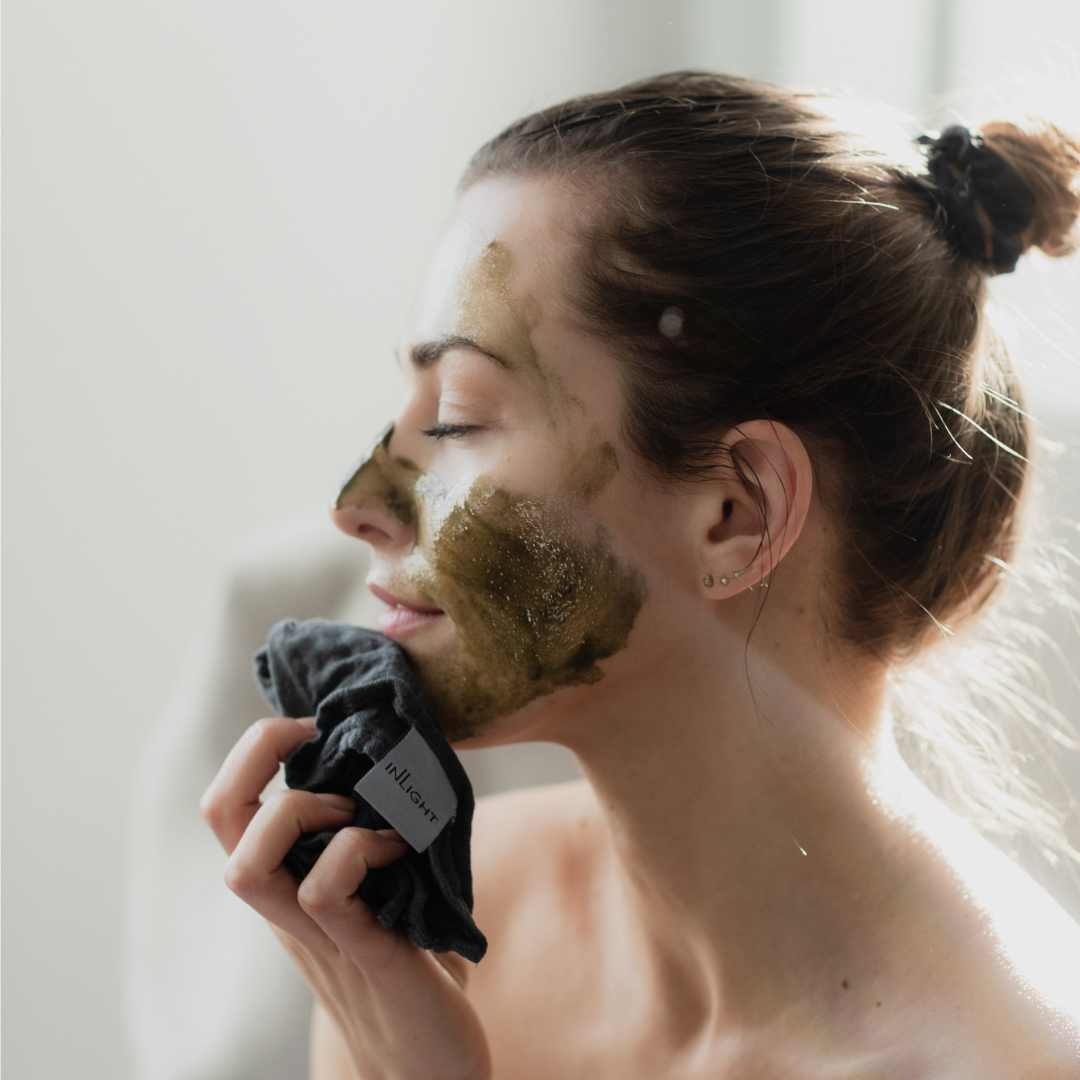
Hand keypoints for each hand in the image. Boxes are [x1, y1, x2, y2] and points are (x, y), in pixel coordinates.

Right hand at [201, 716, 490, 1079]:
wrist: (431, 1064)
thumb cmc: (417, 962)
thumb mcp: (387, 884)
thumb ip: (380, 832)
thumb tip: (412, 754)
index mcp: (291, 883)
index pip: (229, 807)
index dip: (255, 749)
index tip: (311, 725)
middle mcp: (288, 908)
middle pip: (220, 820)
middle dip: (256, 756)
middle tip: (318, 742)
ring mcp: (319, 936)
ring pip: (248, 867)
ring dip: (302, 812)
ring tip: (354, 809)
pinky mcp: (364, 956)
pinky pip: (324, 892)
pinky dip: (358, 850)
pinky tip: (399, 847)